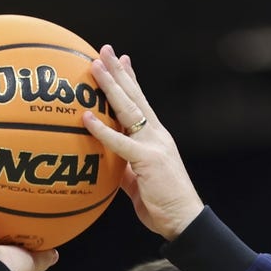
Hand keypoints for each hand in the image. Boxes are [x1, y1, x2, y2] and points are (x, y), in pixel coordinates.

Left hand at [81, 45, 204, 240]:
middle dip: (118, 72)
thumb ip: (125, 168)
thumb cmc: (162, 204)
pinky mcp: (147, 160)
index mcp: (156, 138)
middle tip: (104, 50)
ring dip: (110, 87)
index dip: (130, 80)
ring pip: (129, 110)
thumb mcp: (139, 182)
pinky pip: (120, 142)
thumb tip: (109, 163)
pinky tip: (86, 117)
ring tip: (94, 66)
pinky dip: (102, 129)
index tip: (120, 61)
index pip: (141, 103)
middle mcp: (156, 135)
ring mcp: (154, 145)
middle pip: (135, 97)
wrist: (184, 220)